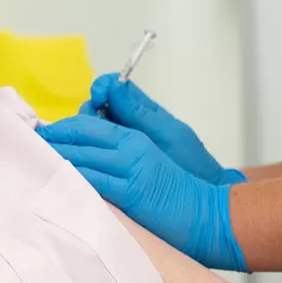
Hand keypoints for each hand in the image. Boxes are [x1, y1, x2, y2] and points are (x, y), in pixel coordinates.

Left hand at [39, 114, 247, 271]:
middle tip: (26, 144)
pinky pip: (91, 182)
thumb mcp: (156, 149)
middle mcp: (129, 147)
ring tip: (32, 160)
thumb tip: (94, 135)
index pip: (87, 122)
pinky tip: (55, 180)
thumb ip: (125, 139)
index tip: (42, 133)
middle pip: (78, 135)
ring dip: (54, 157)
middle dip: (50, 139)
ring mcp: (129, 169)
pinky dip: (71, 178)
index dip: (61, 127)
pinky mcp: (130, 193)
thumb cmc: (182, 184)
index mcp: (133, 135)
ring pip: (80, 157)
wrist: (206, 212)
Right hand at [82, 75, 246, 184]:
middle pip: (96, 107)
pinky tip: (83, 159)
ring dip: (83, 132)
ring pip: (92, 128)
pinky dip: (85, 150)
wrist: (198, 196)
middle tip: (88, 126)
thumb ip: (139, 112)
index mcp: (142, 110)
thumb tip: (114, 85)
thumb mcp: (165, 134)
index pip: (113, 87)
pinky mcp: (114, 162)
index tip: (97, 98)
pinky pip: (95, 150)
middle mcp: (127, 123)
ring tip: (83, 144)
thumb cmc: (188, 161)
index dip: (101, 88)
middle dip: (87, 111)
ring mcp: (120, 142)